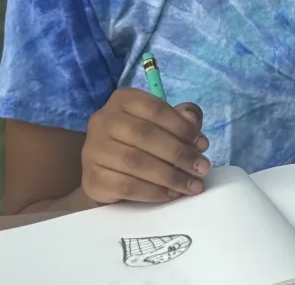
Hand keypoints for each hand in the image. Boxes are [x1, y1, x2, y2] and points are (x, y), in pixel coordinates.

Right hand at [80, 89, 211, 204]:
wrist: (108, 171)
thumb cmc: (142, 143)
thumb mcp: (164, 124)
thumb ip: (182, 119)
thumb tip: (192, 121)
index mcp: (123, 100)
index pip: (155, 108)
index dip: (182, 127)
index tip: (203, 145)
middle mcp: (102, 121)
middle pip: (144, 135)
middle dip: (180, 154)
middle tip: (202, 169)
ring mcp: (92, 150)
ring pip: (135, 162)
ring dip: (170, 176)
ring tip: (192, 185)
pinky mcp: (91, 178)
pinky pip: (125, 186)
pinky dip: (153, 191)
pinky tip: (170, 194)